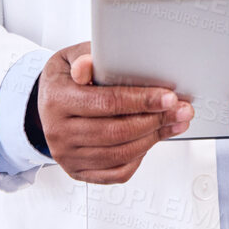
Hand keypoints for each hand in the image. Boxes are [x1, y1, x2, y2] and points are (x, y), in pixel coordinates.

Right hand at [37, 42, 191, 183]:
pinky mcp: (79, 171)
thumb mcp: (70, 59)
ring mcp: (68, 155)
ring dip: (154, 138)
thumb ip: (85, 57)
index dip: (142, 101)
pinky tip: (152, 140)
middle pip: (117, 132)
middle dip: (156, 120)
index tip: (169, 97)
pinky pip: (117, 172)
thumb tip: (89, 64)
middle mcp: (59, 132)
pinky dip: (140, 157)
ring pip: (120, 154)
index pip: (107, 103)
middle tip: (181, 110)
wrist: (47, 104)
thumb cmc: (66, 79)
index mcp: (58, 101)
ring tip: (175, 122)